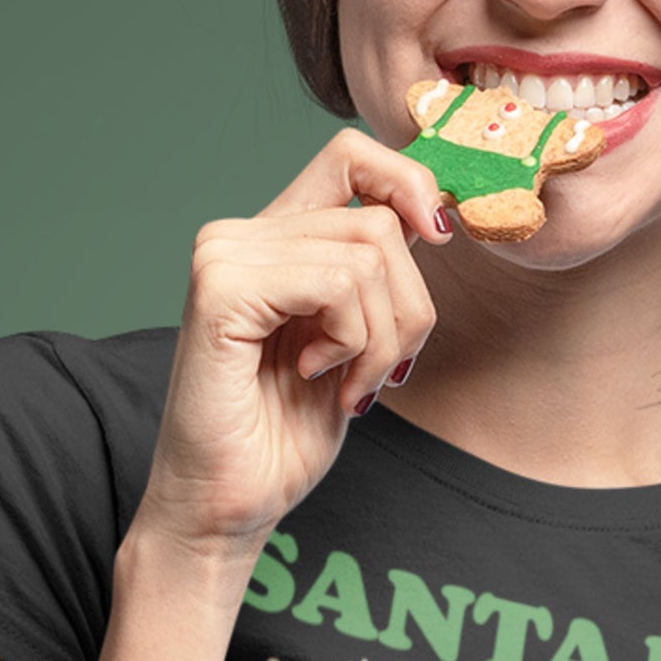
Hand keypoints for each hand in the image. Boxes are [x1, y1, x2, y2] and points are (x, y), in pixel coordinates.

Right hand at [132, 129, 450, 560]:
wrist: (227, 504)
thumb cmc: (283, 434)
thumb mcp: (354, 339)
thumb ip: (376, 273)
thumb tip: (436, 218)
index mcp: (272, 238)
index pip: (352, 156)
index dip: (411, 183)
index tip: (441, 239)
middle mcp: (241, 234)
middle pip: (379, 219)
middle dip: (408, 308)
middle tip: (382, 374)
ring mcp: (224, 256)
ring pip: (368, 253)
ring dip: (382, 338)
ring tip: (346, 385)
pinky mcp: (220, 290)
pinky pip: (336, 283)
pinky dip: (351, 341)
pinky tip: (316, 377)